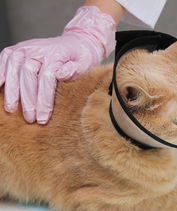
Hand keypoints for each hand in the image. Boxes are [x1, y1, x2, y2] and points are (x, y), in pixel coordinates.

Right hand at [0, 6, 115, 123]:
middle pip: (28, 74)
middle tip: (30, 118)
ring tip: (11, 109)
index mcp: (57, 54)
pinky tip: (0, 88)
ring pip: (13, 67)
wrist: (76, 42)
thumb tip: (60, 74)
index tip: (43, 118)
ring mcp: (26, 48)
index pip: (47, 78)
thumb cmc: (80, 57)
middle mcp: (39, 49)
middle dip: (28, 99)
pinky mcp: (17, 50)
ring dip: (11, 90)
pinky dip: (0, 73)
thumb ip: (74, 69)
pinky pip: (4, 59)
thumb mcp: (85, 64)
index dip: (44, 100)